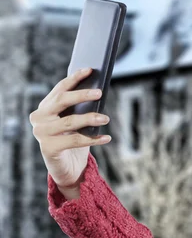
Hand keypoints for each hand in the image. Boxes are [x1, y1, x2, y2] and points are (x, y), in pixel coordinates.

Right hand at [29, 67, 110, 189]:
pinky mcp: (49, 148)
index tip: (90, 70)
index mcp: (45, 107)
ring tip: (106, 118)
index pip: (60, 89)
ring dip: (90, 118)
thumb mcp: (76, 122)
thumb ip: (80, 108)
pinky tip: (107, 138)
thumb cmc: (73, 140)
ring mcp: (41, 133)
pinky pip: (75, 141)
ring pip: (69, 122)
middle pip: (61, 101)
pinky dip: (93, 139)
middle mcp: (39, 118)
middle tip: (100, 92)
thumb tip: (97, 91)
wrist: (67, 168)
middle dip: (81, 95)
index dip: (75, 78)